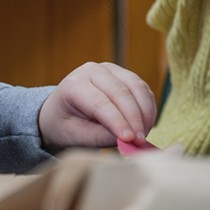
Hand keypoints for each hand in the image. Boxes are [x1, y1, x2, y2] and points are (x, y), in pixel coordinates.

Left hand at [37, 62, 157, 149]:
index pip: (101, 103)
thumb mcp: (74, 135)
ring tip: (145, 134)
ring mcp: (110, 69)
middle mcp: (93, 70)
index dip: (117, 121)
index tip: (129, 139)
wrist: (61, 110)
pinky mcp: (124, 74)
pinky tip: (147, 124)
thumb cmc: (64, 124)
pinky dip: (148, 106)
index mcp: (74, 85)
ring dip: (145, 112)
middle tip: (140, 140)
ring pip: (136, 87)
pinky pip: (142, 88)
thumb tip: (127, 139)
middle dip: (135, 118)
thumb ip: (99, 137)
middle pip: (121, 92)